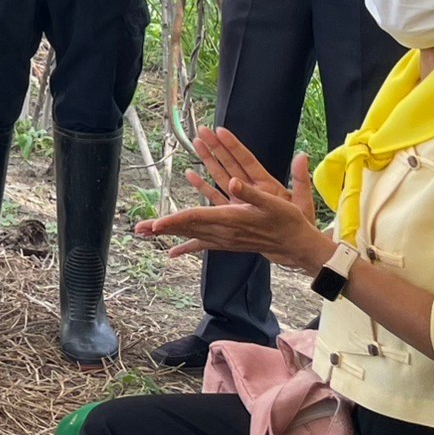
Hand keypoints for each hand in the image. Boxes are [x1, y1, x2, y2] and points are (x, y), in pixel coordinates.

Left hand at [138, 131, 333, 273]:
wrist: (295, 245)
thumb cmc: (286, 221)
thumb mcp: (273, 202)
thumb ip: (252, 193)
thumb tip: (234, 182)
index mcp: (230, 219)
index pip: (197, 218)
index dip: (176, 220)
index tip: (156, 223)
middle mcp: (223, 232)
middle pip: (186, 228)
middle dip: (162, 228)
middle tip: (138, 229)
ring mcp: (223, 239)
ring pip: (189, 236)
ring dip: (168, 234)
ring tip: (145, 234)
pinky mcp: (226, 242)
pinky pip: (200, 244)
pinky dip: (185, 246)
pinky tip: (172, 252)